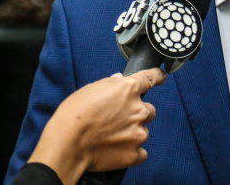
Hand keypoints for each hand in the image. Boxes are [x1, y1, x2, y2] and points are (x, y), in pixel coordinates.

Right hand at [28, 68, 164, 184]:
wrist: (67, 144)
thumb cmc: (73, 115)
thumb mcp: (89, 90)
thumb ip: (109, 84)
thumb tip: (119, 80)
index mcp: (128, 90)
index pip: (151, 78)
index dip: (157, 76)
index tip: (161, 77)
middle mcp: (138, 109)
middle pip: (149, 110)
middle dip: (138, 113)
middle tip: (120, 120)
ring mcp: (138, 133)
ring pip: (143, 131)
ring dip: (133, 133)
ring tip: (112, 137)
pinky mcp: (134, 153)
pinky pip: (140, 152)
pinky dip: (131, 152)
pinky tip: (116, 150)